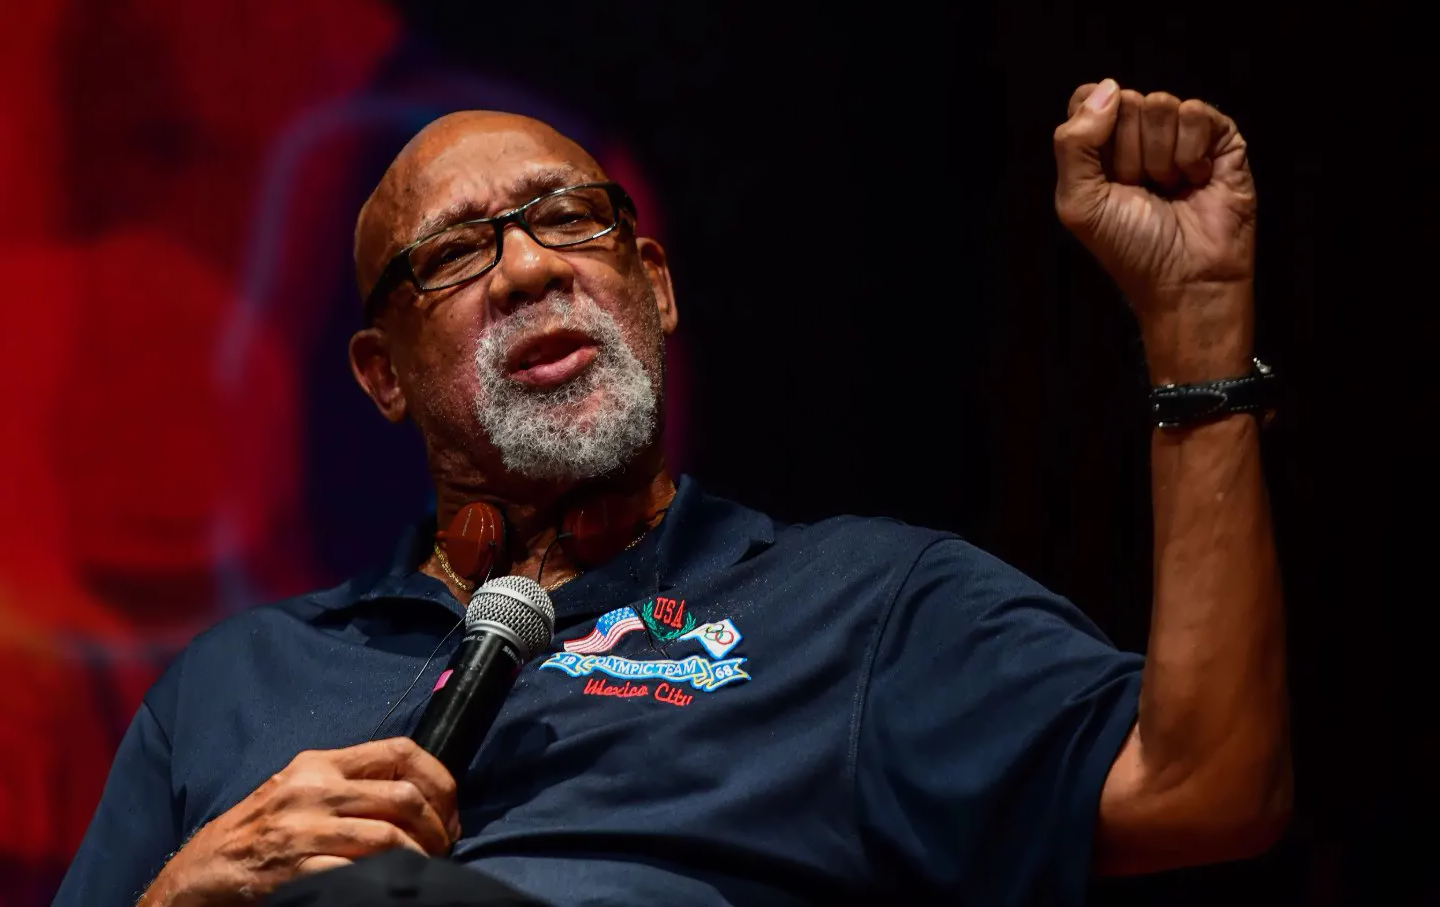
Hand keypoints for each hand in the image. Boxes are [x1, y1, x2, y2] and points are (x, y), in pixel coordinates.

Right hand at [139, 738, 458, 905]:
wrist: (200, 874)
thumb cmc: (258, 833)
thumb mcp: (300, 791)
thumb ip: (350, 784)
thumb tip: (418, 794)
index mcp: (319, 763)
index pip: (400, 750)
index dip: (440, 778)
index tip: (451, 809)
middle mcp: (314, 789)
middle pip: (405, 795)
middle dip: (439, 825)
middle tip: (445, 846)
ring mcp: (304, 829)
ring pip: (390, 835)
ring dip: (421, 856)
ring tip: (426, 867)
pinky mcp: (296, 869)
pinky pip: (359, 872)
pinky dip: (387, 879)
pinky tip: (394, 884)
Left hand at [1053, 79, 1256, 381]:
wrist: (1183, 278)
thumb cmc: (1130, 247)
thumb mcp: (1078, 201)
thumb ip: (1073, 143)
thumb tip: (1107, 88)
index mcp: (1101, 145)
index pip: (1089, 97)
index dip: (1093, 129)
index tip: (1104, 173)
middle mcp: (1140, 134)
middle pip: (1124, 101)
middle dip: (1127, 153)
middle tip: (1140, 189)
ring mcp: (1181, 133)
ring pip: (1160, 104)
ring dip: (1159, 158)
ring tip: (1168, 188)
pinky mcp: (1219, 137)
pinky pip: (1195, 112)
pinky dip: (1189, 153)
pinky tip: (1194, 180)